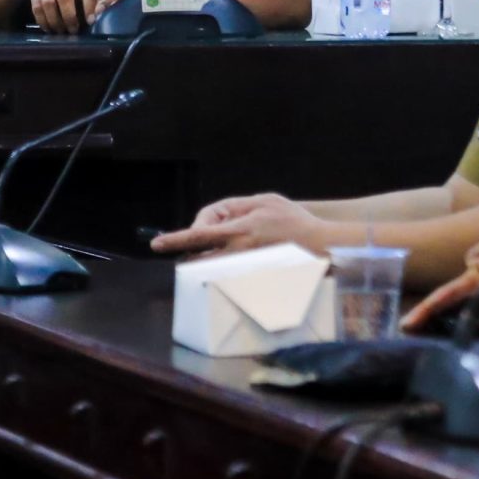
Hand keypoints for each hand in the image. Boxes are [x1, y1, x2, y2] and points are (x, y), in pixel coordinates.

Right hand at [16, 0, 102, 33]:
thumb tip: (98, 14)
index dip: (89, 8)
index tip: (90, 22)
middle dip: (69, 18)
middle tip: (73, 31)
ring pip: (49, 4)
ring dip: (55, 21)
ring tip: (60, 31)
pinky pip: (37, 6)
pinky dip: (42, 20)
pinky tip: (48, 27)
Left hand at [149, 192, 321, 257]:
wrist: (323, 244)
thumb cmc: (293, 219)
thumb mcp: (262, 200)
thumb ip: (232, 207)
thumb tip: (211, 220)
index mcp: (240, 231)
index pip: (198, 235)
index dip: (174, 239)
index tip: (156, 244)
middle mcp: (240, 252)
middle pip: (200, 256)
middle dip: (191, 251)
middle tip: (195, 241)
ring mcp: (247, 268)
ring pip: (213, 266)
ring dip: (208, 258)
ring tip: (225, 247)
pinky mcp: (255, 278)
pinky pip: (230, 273)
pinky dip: (227, 264)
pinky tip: (242, 256)